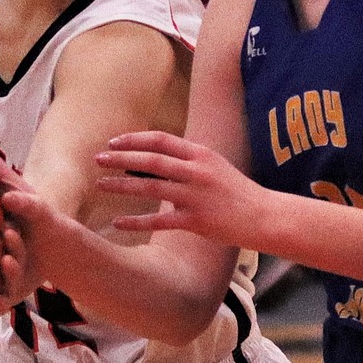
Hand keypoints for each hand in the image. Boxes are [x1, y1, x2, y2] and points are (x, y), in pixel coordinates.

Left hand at [93, 130, 266, 247]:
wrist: (265, 217)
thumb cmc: (237, 192)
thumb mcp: (214, 168)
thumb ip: (187, 162)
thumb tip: (150, 162)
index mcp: (201, 154)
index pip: (160, 139)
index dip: (134, 139)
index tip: (113, 142)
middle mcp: (197, 171)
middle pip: (151, 160)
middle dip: (120, 158)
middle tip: (97, 159)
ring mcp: (196, 196)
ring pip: (150, 186)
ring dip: (121, 185)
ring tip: (100, 185)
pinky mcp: (196, 221)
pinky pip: (159, 220)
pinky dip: (135, 222)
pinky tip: (117, 223)